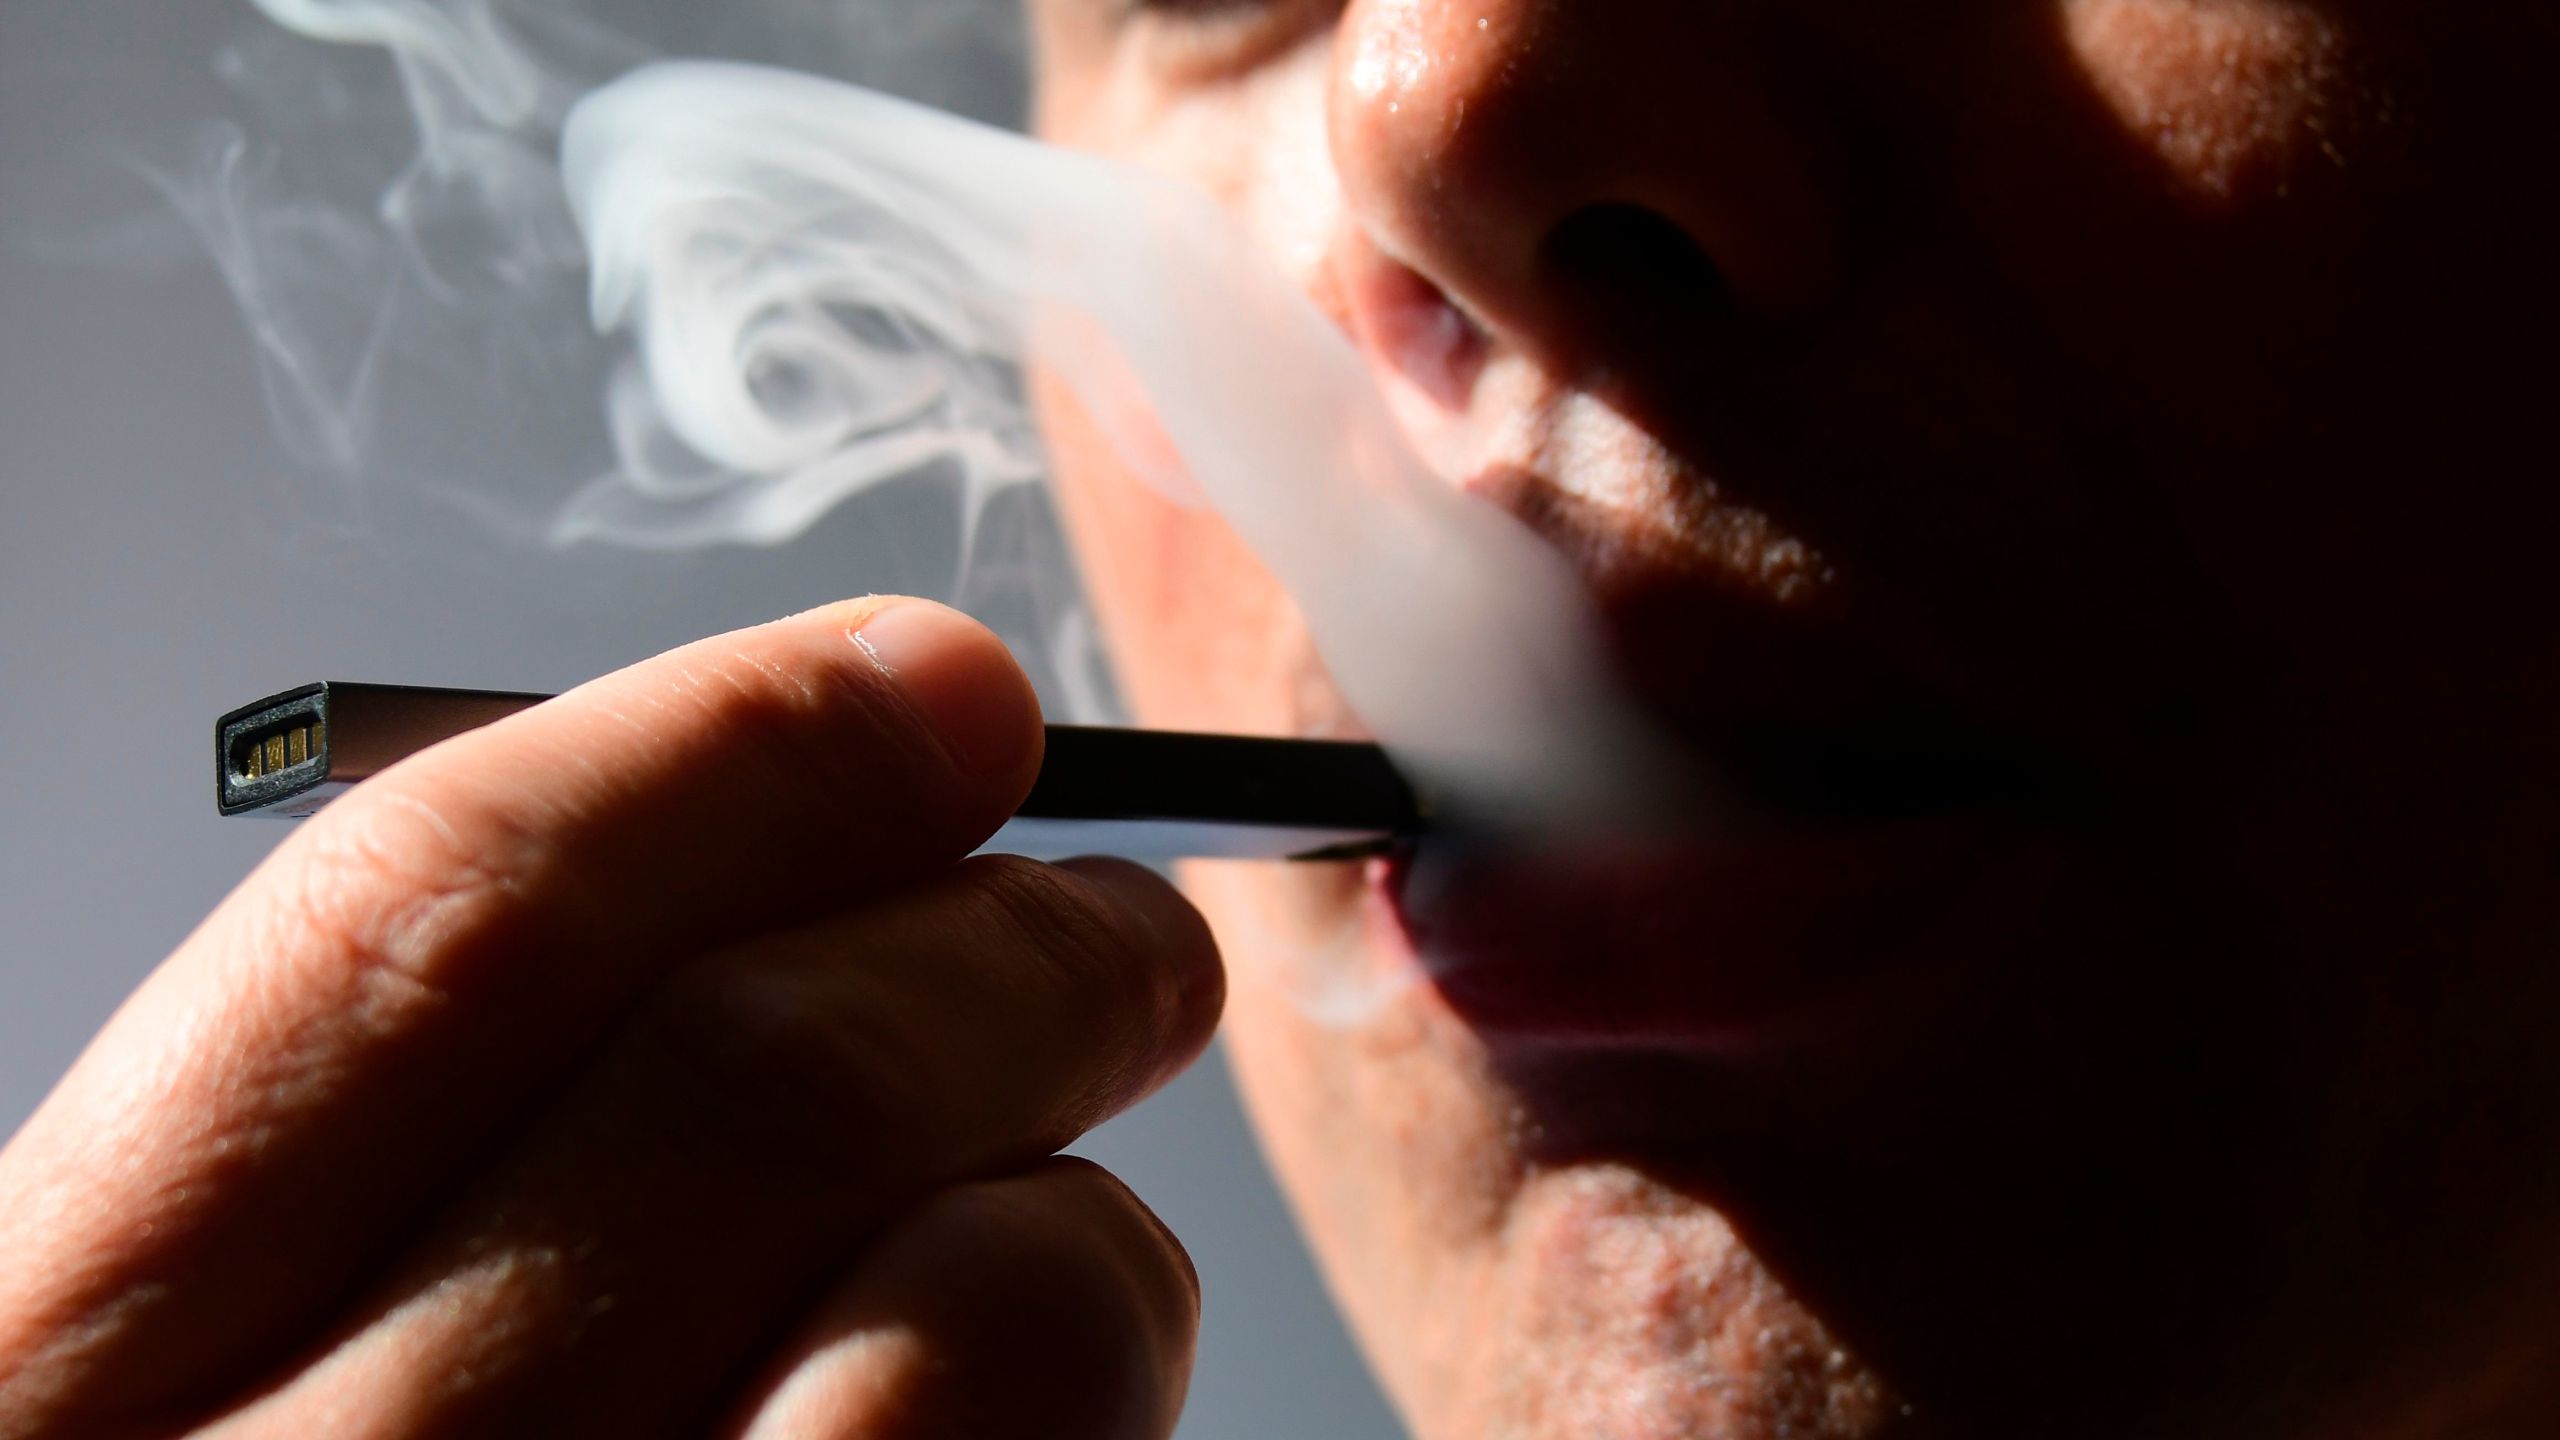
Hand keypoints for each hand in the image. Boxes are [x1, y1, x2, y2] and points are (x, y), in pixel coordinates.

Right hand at [0, 599, 1222, 1438]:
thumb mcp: (196, 1412)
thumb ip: (388, 1204)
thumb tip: (772, 906)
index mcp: (52, 1377)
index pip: (433, 924)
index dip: (732, 752)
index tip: (935, 691)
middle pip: (758, 1077)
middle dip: (1009, 945)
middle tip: (1119, 939)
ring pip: (988, 1293)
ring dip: (1095, 1210)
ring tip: (1084, 1228)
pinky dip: (1089, 1389)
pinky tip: (1049, 1401)